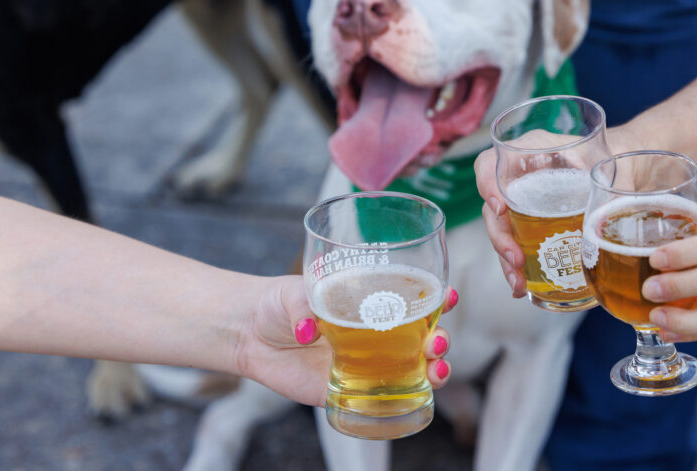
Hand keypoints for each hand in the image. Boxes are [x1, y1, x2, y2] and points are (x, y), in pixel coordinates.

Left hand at [234, 276, 456, 406]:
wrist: (249, 333)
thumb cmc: (277, 302)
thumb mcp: (293, 294)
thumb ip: (304, 307)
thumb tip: (309, 331)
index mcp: (371, 301)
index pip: (414, 299)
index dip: (437, 298)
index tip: (447, 296)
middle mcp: (376, 333)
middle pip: (423, 337)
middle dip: (440, 339)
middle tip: (435, 340)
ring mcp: (366, 363)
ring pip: (413, 370)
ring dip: (434, 370)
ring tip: (435, 369)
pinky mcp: (347, 389)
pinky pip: (382, 401)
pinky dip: (404, 402)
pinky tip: (415, 399)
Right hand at [475, 125, 639, 297]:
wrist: (627, 169)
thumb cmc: (618, 157)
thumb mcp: (612, 164)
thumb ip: (608, 185)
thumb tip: (608, 212)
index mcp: (531, 152)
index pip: (489, 164)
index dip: (487, 185)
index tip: (501, 209)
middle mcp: (519, 177)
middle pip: (492, 207)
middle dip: (500, 237)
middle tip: (515, 259)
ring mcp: (523, 202)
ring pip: (501, 231)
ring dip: (505, 258)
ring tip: (518, 284)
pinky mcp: (531, 224)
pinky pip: (516, 244)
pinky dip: (517, 266)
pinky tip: (523, 287)